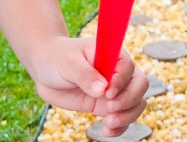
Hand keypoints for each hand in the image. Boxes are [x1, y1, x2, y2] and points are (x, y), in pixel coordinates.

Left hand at [32, 36, 148, 137]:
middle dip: (129, 100)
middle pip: (140, 85)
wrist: (46, 70)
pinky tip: (107, 131)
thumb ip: (85, 75)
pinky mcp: (105, 105)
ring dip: (128, 116)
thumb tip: (103, 90)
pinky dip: (120, 127)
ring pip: (136, 103)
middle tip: (110, 108)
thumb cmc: (58, 58)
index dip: (122, 81)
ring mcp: (114, 90)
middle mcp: (118, 72)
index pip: (128, 67)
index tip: (108, 93)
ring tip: (109, 124)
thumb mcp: (68, 63)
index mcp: (112, 54)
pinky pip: (122, 117)